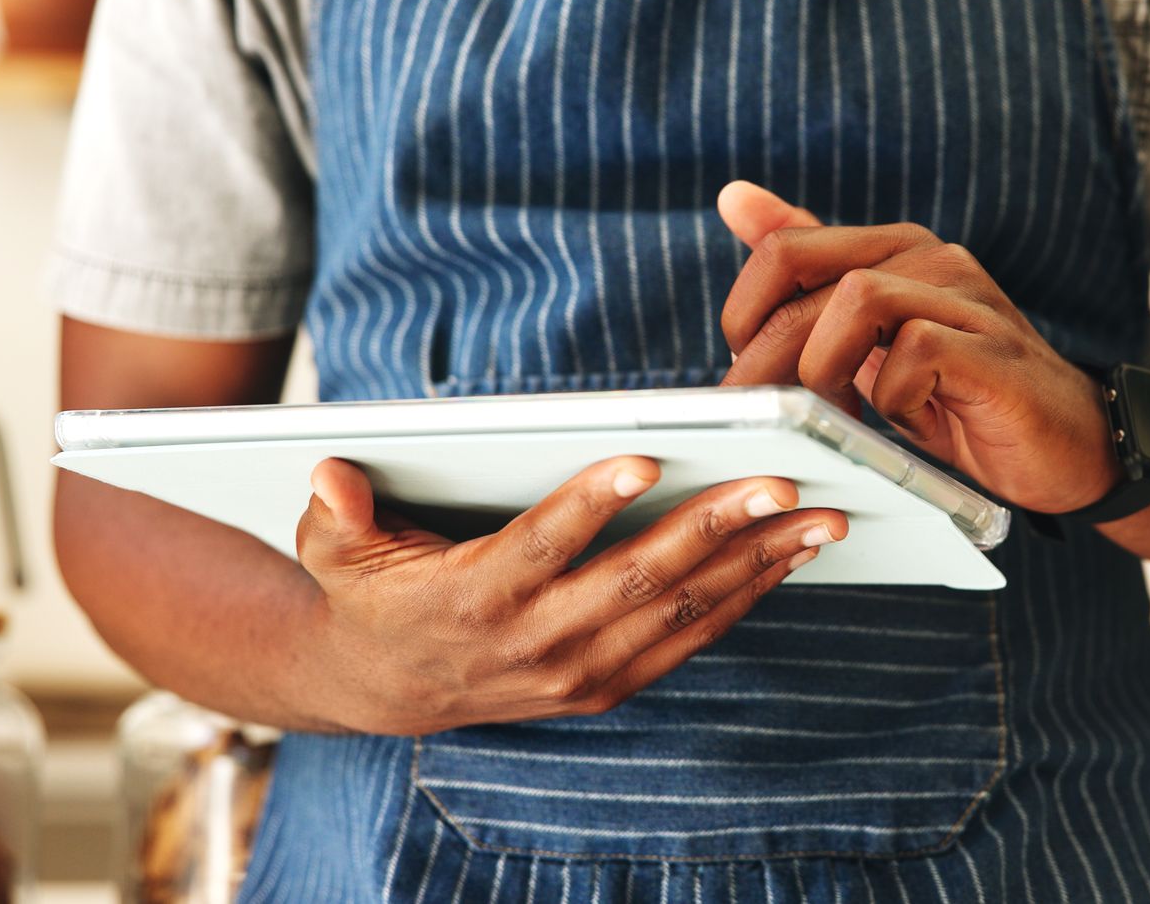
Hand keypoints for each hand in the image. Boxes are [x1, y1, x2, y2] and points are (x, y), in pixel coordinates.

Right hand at [294, 455, 844, 735]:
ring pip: (678, 612)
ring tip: (816, 517)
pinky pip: (689, 639)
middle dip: (713, 528)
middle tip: (778, 480)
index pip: (540, 546)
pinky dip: (744, 597)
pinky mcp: (607, 685)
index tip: (644, 459)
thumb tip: (333, 470)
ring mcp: (577, 672)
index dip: (592, 504)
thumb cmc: (370, 595)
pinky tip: (789, 555)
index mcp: (470, 599)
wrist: (383, 691)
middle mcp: (532, 643)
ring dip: (754, 563)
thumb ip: (337, 508)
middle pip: (633, 581)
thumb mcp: (335, 551)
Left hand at [717, 181, 1119, 513]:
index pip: (784, 248)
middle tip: (763, 420)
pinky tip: (908, 422)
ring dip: (823, 370)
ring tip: (836, 419)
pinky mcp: (993, 350)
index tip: (748, 378)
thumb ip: (810, 277)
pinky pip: (915, 352)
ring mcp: (967, 298)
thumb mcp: (869, 343)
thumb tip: (733, 197)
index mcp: (893, 249)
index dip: (744, 315)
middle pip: (807, 275)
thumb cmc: (960, 399)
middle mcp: (929, 257)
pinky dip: (891, 398)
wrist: (1070, 450)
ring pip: (858, 298)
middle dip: (764, 358)